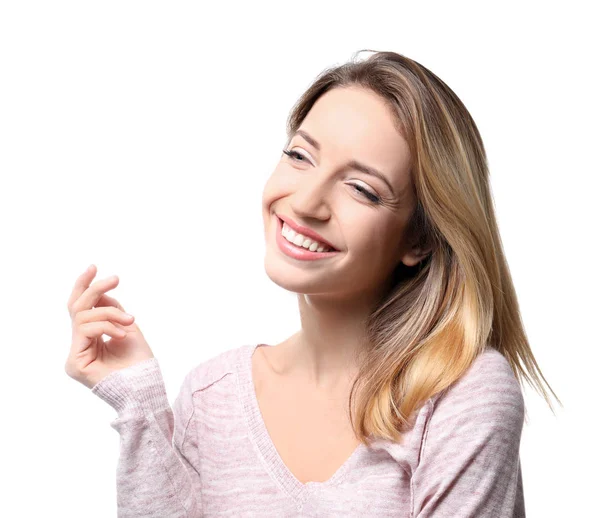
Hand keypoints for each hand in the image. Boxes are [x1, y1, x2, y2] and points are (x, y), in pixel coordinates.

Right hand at [65, 264, 154, 388]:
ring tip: (130, 321)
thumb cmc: (141, 363)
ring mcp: (75, 355)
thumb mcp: (127, 327)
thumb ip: (111, 311)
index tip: (94, 267)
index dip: (84, 286)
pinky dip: (106, 326)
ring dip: (110, 313)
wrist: (147, 388)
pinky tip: (122, 334)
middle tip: (115, 278)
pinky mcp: (75, 363)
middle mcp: (79, 346)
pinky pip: (85, 330)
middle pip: (77, 308)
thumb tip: (100, 295)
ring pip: (83, 316)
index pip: (81, 309)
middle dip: (95, 289)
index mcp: (90, 339)